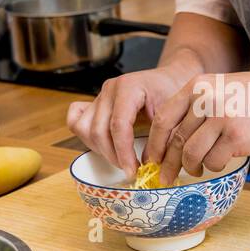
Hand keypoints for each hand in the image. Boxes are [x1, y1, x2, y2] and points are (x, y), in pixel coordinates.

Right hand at [66, 61, 196, 179]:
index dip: (124, 152)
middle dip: (113, 156)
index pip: (118, 125)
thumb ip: (163, 137)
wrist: (169, 79)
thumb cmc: (173, 94)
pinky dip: (85, 136)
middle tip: (130, 169)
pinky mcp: (94, 102)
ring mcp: (99, 95)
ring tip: (120, 158)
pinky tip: (103, 145)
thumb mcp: (174, 114)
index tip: (133, 171)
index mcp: (129, 87)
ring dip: (100, 149)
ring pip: (84, 129)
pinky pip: (75, 121)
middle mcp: (109, 89)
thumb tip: (150, 164)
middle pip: (98, 130)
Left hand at [145, 67, 249, 184]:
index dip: (155, 143)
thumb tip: (171, 143)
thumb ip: (196, 109)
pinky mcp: (236, 137)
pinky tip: (221, 162)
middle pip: (176, 140)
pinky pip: (214, 161)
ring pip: (192, 154)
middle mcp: (206, 100)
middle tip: (165, 177)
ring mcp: (221, 118)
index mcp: (198, 86)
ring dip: (193, 167)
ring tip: (198, 169)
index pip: (164, 118)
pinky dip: (214, 166)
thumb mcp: (221, 89)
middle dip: (168, 163)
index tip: (152, 159)